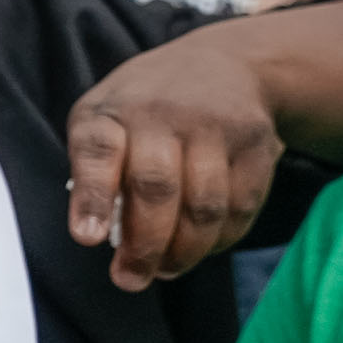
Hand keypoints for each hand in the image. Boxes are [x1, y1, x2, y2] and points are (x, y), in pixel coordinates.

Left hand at [66, 29, 286, 289]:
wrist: (223, 62)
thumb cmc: (142, 107)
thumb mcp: (102, 118)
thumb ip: (96, 170)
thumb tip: (100, 235)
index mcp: (111, 111)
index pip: (98, 152)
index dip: (92, 198)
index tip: (87, 239)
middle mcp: (161, 114)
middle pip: (156, 188)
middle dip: (144, 245)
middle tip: (130, 280)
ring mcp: (214, 126)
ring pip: (204, 204)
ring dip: (184, 250)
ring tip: (165, 271)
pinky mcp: (256, 144)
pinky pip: (240, 206)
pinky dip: (220, 239)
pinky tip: (202, 248)